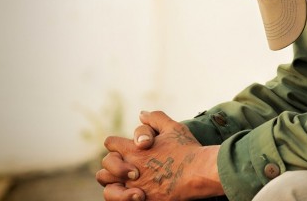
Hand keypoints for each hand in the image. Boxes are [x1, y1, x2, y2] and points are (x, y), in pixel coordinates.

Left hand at [99, 111, 222, 200]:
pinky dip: (126, 198)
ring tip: (128, 182)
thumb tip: (141, 114)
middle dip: (113, 164)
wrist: (200, 172)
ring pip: (109, 189)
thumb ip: (155, 118)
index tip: (127, 146)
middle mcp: (130, 169)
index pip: (111, 143)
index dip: (117, 143)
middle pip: (105, 166)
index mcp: (134, 150)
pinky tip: (137, 193)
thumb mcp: (173, 127)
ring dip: (115, 184)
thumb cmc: (188, 149)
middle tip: (128, 165)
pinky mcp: (145, 200)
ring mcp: (136, 187)